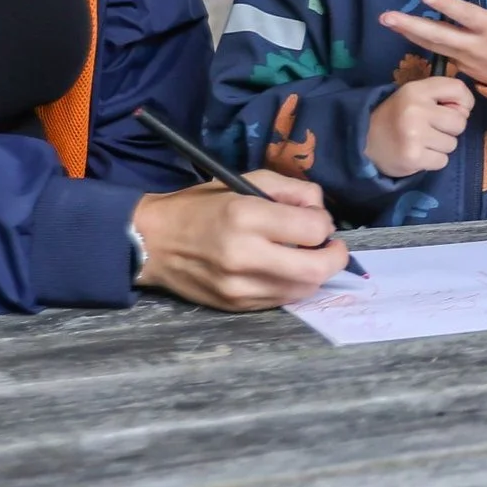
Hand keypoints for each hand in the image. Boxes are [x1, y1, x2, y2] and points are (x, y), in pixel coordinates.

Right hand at [132, 174, 345, 310]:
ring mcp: (239, 286)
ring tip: (306, 257)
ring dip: (315, 273)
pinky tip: (283, 271)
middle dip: (334, 257)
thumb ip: (290, 190)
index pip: (313, 229)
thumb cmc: (200, 206)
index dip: (324, 223)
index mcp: (245, 216)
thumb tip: (321, 210)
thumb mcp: (243, 181)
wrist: (152, 241)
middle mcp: (244, 255)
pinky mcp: (236, 305)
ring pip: (304, 290)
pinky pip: (282, 300)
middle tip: (331, 247)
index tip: (317, 219)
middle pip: (317, 269)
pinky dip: (292, 286)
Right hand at [366, 76, 474, 176]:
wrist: (363, 141)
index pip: (458, 88)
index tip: (452, 109)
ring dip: (440, 146)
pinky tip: (418, 153)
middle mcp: (416, 110)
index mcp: (416, 90)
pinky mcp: (414, 157)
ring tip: (421, 142)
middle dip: (449, 129)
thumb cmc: (396, 116)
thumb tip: (466, 109)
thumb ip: (441, 95)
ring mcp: (414, 135)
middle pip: (459, 122)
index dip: (464, 102)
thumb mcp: (414, 96)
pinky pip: (442, 161)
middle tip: (430, 129)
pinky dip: (433, 160)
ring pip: (452, 144)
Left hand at [378, 0, 486, 87]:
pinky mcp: (462, 67)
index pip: (466, 16)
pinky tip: (405, 33)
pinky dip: (421, 44)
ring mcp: (465, 59)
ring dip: (409, 34)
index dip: (447, 6)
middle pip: (439, 36)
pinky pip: (439, 54)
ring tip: (388, 22)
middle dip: (411, 26)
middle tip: (387, 17)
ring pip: (434, 46)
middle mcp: (475, 45)